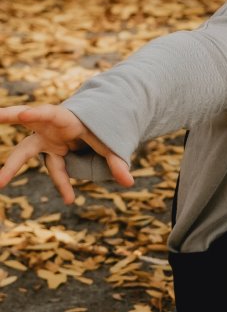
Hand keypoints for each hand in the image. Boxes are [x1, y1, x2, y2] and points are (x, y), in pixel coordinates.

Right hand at [0, 104, 133, 203]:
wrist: (96, 123)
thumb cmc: (100, 128)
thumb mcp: (110, 142)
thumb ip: (116, 160)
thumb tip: (129, 183)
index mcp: (64, 117)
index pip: (49, 113)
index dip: (37, 114)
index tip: (24, 115)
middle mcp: (50, 127)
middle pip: (26, 122)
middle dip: (8, 117)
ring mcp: (47, 140)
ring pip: (25, 151)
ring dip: (12, 166)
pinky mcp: (49, 151)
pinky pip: (54, 170)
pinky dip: (64, 184)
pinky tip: (72, 198)